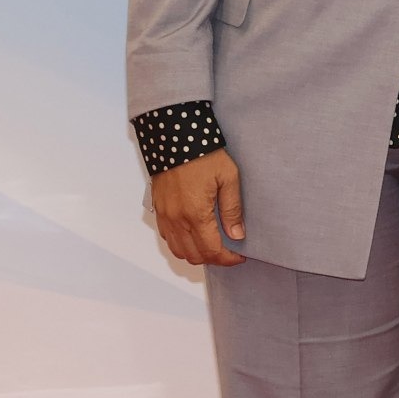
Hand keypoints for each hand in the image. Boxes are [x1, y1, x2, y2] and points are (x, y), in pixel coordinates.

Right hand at [152, 148, 246, 265]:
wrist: (175, 138)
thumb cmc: (204, 154)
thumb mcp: (228, 178)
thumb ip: (232, 209)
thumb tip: (237, 235)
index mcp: (195, 214)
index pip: (212, 250)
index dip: (227, 259)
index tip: (239, 257)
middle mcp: (177, 220)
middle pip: (194, 256)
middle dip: (214, 259)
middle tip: (229, 253)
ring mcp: (165, 216)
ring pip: (178, 250)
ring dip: (196, 254)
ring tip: (213, 246)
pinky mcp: (158, 210)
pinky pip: (168, 238)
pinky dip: (181, 244)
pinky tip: (194, 236)